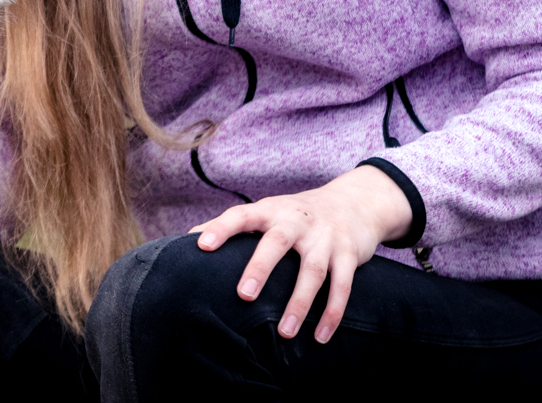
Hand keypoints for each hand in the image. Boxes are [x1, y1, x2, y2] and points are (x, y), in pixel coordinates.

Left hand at [189, 164, 412, 343]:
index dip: (220, 228)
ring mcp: (325, 237)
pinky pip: (342, 287)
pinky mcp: (349, 254)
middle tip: (243, 295)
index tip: (201, 245)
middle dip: (260, 268)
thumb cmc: (295, 214)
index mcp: (270, 211)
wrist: (354, 203)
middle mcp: (297, 221)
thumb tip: (187, 238)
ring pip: (313, 271)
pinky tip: (320, 337)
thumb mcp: (267, 211)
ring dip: (299, 304)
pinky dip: (332, 313)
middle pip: (276, 243)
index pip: (241, 215)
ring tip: (284, 334)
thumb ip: (232, 224)